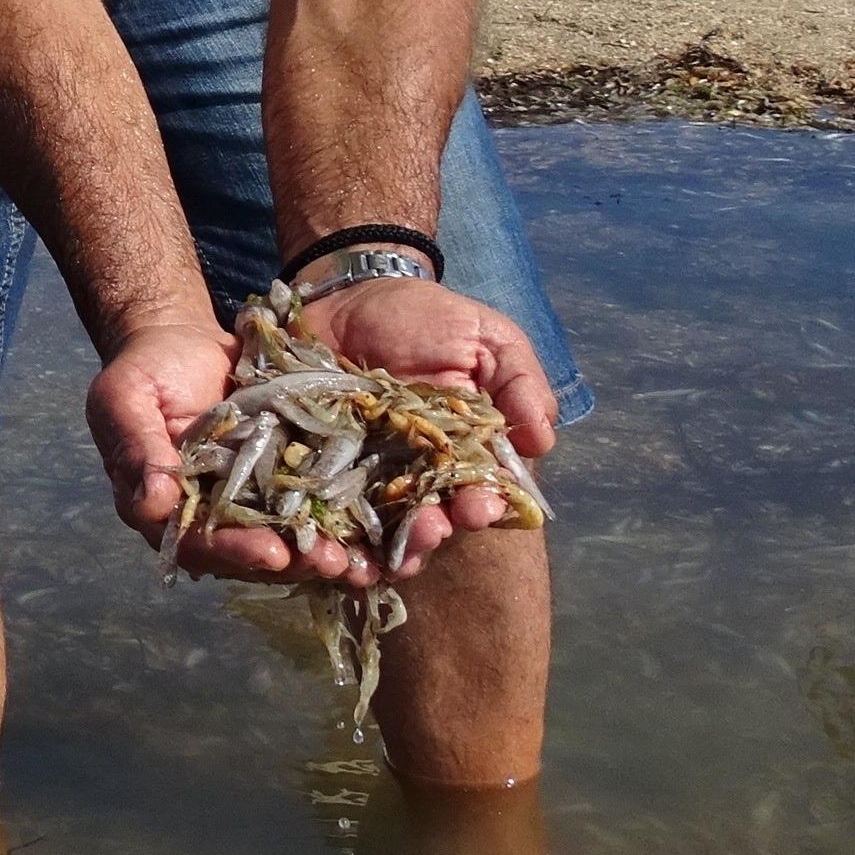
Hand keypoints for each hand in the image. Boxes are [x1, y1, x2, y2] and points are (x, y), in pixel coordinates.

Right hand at [89, 317, 365, 584]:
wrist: (182, 341)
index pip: (199, 542)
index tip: (269, 551)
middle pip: (251, 552)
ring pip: (289, 539)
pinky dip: (344, 522)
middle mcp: (210, 516)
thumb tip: (152, 503)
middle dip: (293, 560)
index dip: (233, 549)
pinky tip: (377, 532)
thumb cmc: (146, 369)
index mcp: (165, 508)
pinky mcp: (285, 479)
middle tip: (332, 563)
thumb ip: (135, 447)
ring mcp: (251, 500)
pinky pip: (314, 505)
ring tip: (362, 560)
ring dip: (323, 553)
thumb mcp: (125, 398)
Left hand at [305, 274, 558, 580]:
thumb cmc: (427, 319)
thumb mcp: (488, 339)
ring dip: (375, 552)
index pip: (476, 493)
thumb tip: (542, 439)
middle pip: (425, 521)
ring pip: (371, 530)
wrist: (348, 294)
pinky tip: (316, 549)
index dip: (479, 506)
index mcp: (461, 456)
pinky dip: (317, 536)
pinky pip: (315, 512)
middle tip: (428, 531)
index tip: (478, 508)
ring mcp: (362, 477)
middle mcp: (414, 477)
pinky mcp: (312, 469)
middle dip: (429, 533)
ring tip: (371, 560)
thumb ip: (520, 384)